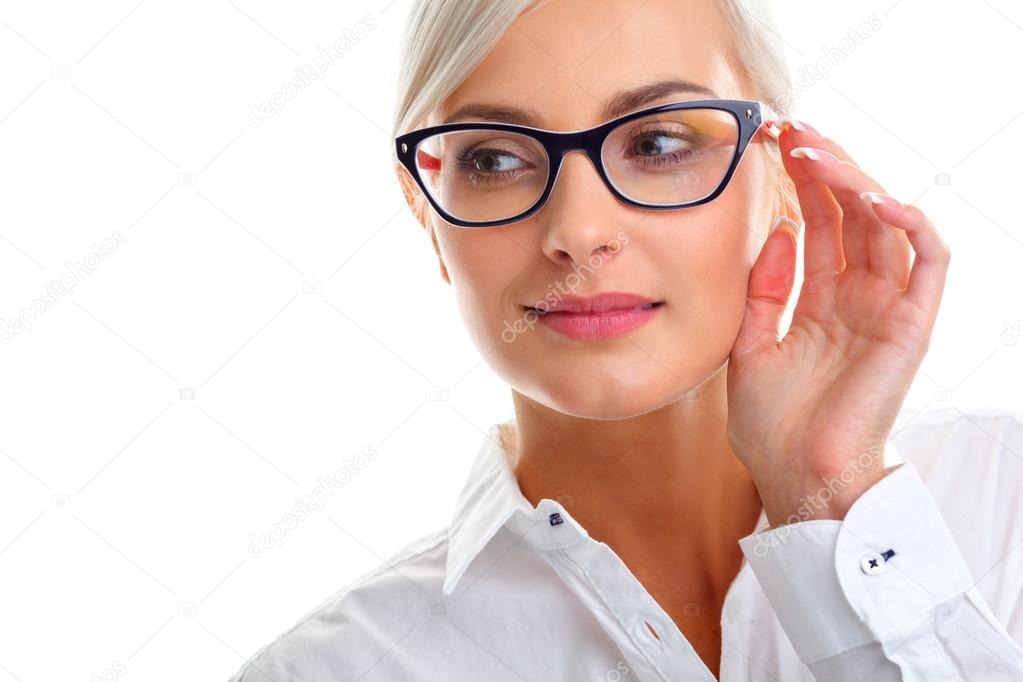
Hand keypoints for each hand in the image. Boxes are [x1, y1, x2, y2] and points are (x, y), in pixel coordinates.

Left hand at [725, 119, 950, 528]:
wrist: (792, 476)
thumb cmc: (770, 424)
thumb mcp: (750, 345)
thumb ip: (763, 290)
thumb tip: (778, 230)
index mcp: (821, 301)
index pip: (819, 224)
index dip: (800, 182)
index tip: (770, 144)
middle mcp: (858, 297)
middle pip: (852, 213)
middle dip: (825, 166)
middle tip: (791, 130)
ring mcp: (887, 307)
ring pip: (887, 223)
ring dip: (856, 181)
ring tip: (817, 151)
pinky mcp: (912, 324)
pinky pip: (928, 260)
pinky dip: (908, 222)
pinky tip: (872, 197)